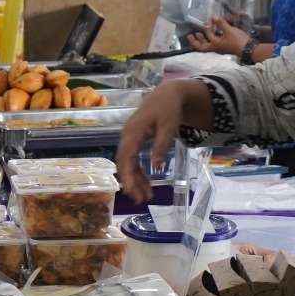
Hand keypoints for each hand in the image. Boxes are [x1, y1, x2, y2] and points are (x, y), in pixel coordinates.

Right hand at [116, 81, 192, 203]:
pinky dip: (139, 173)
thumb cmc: (168, 109)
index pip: (126, 157)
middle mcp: (127, 136)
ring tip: (145, 197)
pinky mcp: (135, 142)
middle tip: (140, 200)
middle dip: (131, 182)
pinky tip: (146, 185)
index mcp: (133, 131)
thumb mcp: (169, 126)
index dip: (127, 175)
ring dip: (135, 180)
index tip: (131, 191)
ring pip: (128, 164)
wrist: (167, 95)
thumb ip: (162, 145)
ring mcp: (130, 139)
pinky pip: (134, 160)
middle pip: (125, 163)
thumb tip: (157, 167)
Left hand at [185, 15, 251, 56]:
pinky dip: (210, 39)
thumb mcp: (229, 30)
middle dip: (195, 41)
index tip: (210, 19)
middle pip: (202, 47)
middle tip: (190, 35)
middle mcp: (215, 48)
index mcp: (215, 44)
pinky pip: (213, 44)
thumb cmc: (237, 40)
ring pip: (207, 45)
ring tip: (198, 34)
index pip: (208, 34)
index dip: (208, 26)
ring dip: (202, 40)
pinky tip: (212, 34)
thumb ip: (221, 23)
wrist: (248, 48)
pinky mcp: (224, 47)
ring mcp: (219, 48)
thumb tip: (214, 16)